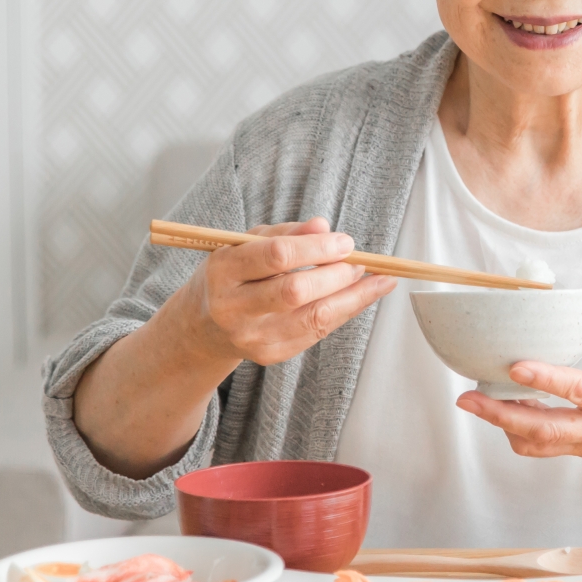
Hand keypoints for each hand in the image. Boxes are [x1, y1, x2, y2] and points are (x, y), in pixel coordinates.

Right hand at [168, 217, 396, 367]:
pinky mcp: (269, 355)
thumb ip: (286, 233)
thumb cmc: (233, 274)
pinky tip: (360, 298)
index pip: (277, 257)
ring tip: (377, 281)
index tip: (346, 241)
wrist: (204, 325)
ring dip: (353, 297)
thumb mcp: (246, 244)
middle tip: (361, 261)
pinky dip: (344, 313)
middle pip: (295, 291)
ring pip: (313, 318)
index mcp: (223, 270)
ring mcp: (251, 336)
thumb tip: (323, 226)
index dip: (317, 248)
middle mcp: (233, 308)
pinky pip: (316, 333)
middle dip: (337, 274)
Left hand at [453, 266, 581, 470]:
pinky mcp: (580, 450)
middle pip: (546, 429)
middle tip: (467, 398)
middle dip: (501, 415)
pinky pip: (542, 445)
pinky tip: (501, 408)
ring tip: (474, 401)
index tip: (514, 366)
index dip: (547, 380)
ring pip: (538, 443)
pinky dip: (517, 430)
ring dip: (502, 424)